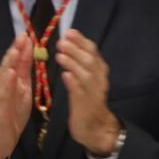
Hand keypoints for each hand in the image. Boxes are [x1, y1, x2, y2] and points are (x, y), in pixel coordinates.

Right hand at [0, 34, 33, 158]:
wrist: (1, 138)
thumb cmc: (12, 113)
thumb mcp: (23, 90)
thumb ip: (24, 72)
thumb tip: (29, 53)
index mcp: (7, 81)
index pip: (14, 62)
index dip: (20, 48)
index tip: (27, 35)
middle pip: (6, 66)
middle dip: (14, 51)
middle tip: (22, 37)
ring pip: (3, 77)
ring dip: (8, 63)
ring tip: (15, 51)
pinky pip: (2, 95)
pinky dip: (6, 84)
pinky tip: (9, 74)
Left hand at [57, 30, 120, 155]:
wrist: (95, 127)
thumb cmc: (87, 101)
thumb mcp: (85, 79)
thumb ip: (79, 64)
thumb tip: (68, 46)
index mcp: (99, 71)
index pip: (92, 51)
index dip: (81, 41)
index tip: (69, 31)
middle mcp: (99, 79)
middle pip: (89, 60)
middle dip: (76, 49)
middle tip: (61, 41)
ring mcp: (93, 92)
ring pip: (86, 74)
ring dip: (73, 63)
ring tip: (60, 55)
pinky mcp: (86, 105)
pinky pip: (81, 92)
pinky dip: (74, 83)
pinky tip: (66, 76)